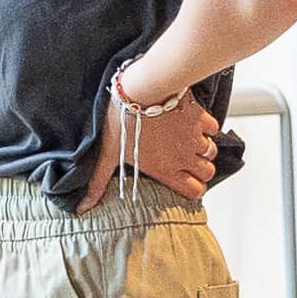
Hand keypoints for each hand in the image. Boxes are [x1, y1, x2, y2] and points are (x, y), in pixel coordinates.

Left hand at [96, 84, 220, 209]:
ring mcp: (194, 137)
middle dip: (200, 170)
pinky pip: (213, 128)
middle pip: (207, 173)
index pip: (194, 191)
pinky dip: (207, 127)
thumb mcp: (107, 155)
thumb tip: (83, 208)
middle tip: (188, 163)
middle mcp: (184, 156)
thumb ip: (98, 183)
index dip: (194, 189)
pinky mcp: (199, 117)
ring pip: (211, 151)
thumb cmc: (123, 120)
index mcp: (166, 169)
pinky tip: (193, 123)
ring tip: (189, 143)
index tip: (188, 183)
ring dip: (203, 149)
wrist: (141, 89)